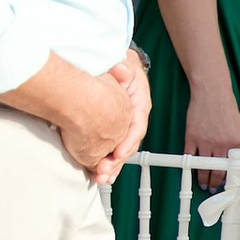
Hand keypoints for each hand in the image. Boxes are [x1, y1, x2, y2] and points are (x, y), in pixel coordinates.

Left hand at [45, 59, 143, 182]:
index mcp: (139, 102)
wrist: (111, 62)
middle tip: (103, 172)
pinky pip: (112, 149)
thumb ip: (122, 67)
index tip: (117, 152)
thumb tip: (122, 70)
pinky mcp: (113, 130)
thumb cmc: (117, 61)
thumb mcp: (122, 60)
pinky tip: (99, 175)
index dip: (128, 140)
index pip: (137, 125)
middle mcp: (133, 116)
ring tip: (100, 178)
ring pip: (122, 150)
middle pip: (129, 143)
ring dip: (112, 166)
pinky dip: (107, 163)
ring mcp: (124, 125)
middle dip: (117, 160)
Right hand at [185, 82, 239, 175]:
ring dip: (202, 178)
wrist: (211, 92)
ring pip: (203, 167)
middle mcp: (220, 144)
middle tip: (213, 188)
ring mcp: (204, 141)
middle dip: (215, 182)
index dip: (230, 178)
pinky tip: (191, 170)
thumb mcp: (238, 126)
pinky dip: (190, 165)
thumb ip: (236, 143)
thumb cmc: (226, 107)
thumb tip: (234, 158)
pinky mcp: (191, 137)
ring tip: (203, 184)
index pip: (232, 167)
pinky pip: (190, 156)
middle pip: (217, 170)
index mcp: (234, 142)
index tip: (227, 184)